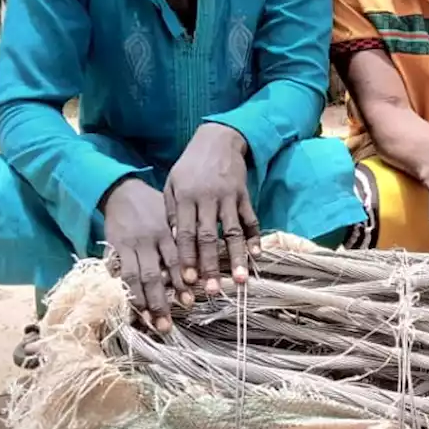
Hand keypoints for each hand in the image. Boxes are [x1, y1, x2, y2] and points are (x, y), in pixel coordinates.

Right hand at [102, 178, 179, 331]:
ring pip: (133, 278)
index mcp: (166, 233)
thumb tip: (196, 266)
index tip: (188, 303)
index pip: (174, 262)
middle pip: (153, 276)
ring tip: (147, 322)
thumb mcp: (172, 216)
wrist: (122, 191)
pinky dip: (120, 289)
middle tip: (166, 326)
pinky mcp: (112, 248)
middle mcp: (147, 241)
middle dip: (159, 303)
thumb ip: (181, 239)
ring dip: (140, 302)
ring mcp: (127, 246)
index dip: (180, 284)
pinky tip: (125, 306)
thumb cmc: (154, 207)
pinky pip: (116, 272)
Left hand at [164, 123, 259, 293]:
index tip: (188, 281)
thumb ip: (172, 212)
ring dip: (236, 257)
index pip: (186, 233)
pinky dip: (255, 237)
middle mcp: (207, 199)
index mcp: (185, 198)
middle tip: (212, 290)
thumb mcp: (172, 184)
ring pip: (233, 232)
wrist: (218, 138)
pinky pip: (251, 219)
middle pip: (210, 237)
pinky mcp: (244, 195)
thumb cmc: (190, 165)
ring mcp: (228, 197)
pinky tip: (257, 255)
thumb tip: (175, 240)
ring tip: (239, 280)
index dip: (187, 258)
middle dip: (210, 265)